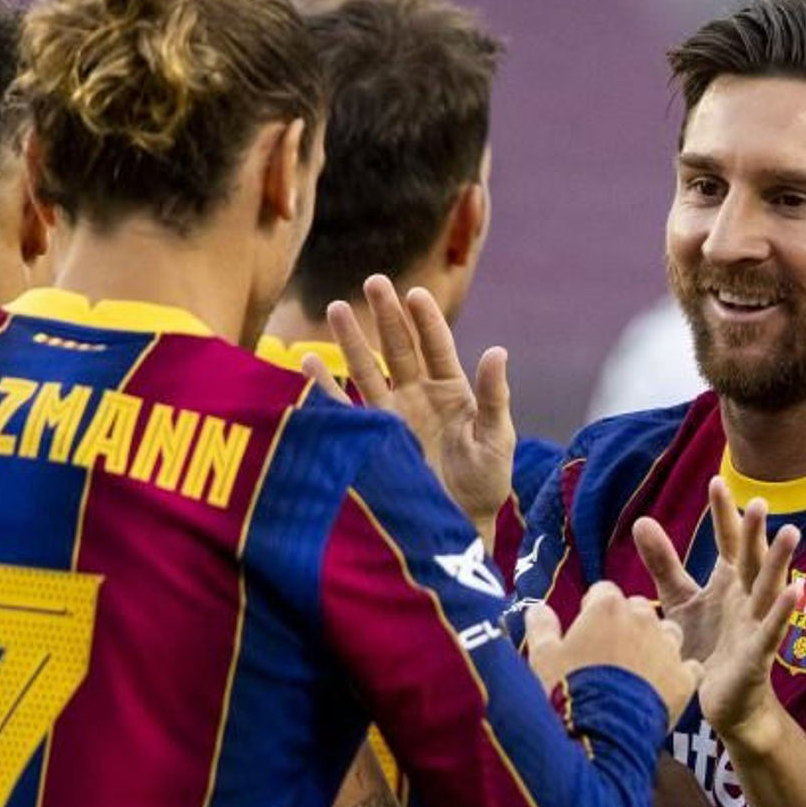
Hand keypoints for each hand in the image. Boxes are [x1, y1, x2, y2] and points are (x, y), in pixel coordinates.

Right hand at [315, 277, 516, 525]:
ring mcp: (392, 415)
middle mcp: (418, 396)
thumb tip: (498, 350)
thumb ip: (493, 397)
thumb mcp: (495, 439)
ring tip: (337, 307)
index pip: (436, 346)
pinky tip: (307, 362)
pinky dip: (324, 387)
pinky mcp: (372, 439)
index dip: (426, 320)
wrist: (458, 525)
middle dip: (386, 315)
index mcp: (451, 391)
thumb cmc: (485, 484)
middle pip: (398, 348)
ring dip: (352, 340)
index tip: (415, 294)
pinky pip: (345, 408)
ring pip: (368, 368)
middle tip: (374, 281)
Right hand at [523, 582, 700, 721]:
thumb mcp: (542, 656)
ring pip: (667, 634)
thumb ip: (541, 626)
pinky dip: (676, 676)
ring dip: (655, 646)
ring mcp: (668, 649)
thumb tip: (537, 609)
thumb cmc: (567, 692)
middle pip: (638, 609)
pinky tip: (661, 690)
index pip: (603, 592)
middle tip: (609, 655)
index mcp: (607, 608)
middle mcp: (643, 620)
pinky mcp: (684, 680)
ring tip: (636, 672)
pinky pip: (688, 668)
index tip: (586, 630)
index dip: (592, 610)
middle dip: (625, 625)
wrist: (600, 735)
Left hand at [629, 479, 799, 680]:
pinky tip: (795, 591)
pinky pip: (772, 629)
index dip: (723, 514)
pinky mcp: (759, 654)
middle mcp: (746, 598)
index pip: (727, 542)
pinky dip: (783, 611)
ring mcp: (755, 624)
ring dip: (779, 562)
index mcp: (729, 583)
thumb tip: (642, 520)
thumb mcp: (680, 600)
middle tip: (759, 502)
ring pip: (769, 588)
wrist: (720, 702)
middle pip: (751, 559)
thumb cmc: (705, 647)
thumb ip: (664, 563)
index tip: (717, 482)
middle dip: (755, 532)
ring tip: (790, 533)